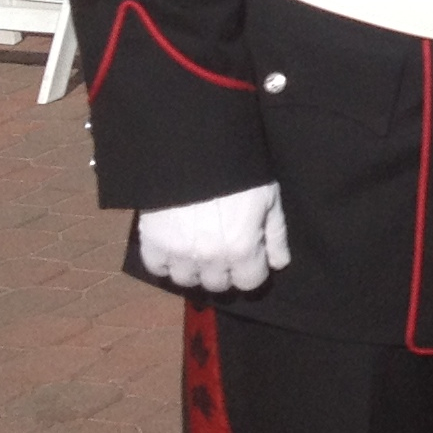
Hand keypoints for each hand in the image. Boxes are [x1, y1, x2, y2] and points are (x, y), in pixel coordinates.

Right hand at [136, 183, 289, 290]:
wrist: (192, 148)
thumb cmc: (237, 170)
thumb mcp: (268, 197)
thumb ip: (275, 235)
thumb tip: (279, 264)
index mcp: (242, 248)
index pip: (249, 282)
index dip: (251, 270)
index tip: (248, 257)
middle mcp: (211, 258)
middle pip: (218, 284)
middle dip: (223, 270)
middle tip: (222, 248)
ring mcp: (179, 253)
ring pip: (187, 280)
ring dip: (194, 268)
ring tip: (197, 247)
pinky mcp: (153, 242)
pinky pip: (157, 268)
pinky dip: (165, 261)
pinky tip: (174, 245)